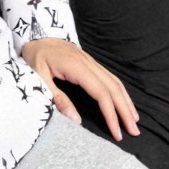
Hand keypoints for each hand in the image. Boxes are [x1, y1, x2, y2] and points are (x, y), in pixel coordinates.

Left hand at [21, 38, 139, 142]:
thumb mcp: (39, 78)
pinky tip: (123, 102)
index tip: (117, 133)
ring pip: (115, 82)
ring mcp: (91, 61)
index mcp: (76, 67)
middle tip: (134, 132)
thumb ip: (57, 98)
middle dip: (125, 111)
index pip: (101, 93)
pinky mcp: (90, 62)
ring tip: (134, 121)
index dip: (111, 114)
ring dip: (126, 101)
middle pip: (113, 88)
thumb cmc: (34, 58)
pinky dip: (120, 92)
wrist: (35, 35)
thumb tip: (76, 120)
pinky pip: (110, 77)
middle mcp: (88, 63)